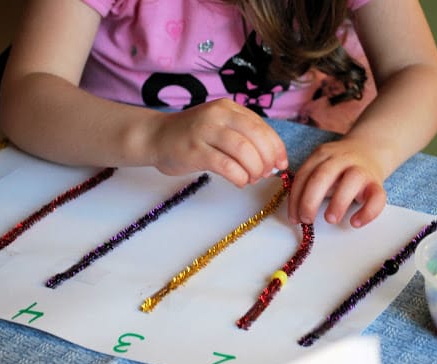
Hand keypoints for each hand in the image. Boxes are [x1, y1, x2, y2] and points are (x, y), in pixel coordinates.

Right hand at [151, 98, 287, 186]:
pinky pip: (226, 165)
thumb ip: (244, 138)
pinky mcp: (194, 150)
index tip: (281, 163)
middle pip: (256, 137)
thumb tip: (272, 161)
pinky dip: (239, 177)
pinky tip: (239, 182)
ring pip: (243, 151)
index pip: (262, 126)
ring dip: (254, 169)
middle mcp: (218, 115)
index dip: (277, 147)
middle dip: (267, 159)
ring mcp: (205, 131)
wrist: (154, 136)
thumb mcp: (220, 127)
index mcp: (228, 108)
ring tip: (251, 179)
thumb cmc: (192, 136)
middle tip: (266, 173)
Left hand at [288, 138, 386, 227]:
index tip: (294, 218)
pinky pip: (377, 197)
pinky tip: (355, 222)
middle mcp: (342, 159)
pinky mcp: (377, 183)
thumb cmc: (339, 168)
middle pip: (323, 175)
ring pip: (353, 180)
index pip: (304, 175)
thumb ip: (308, 184)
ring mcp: (362, 169)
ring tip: (330, 219)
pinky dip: (367, 212)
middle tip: (306, 220)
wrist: (370, 150)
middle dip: (310, 200)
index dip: (295, 198)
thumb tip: (296, 214)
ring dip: (339, 202)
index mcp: (322, 155)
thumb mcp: (321, 168)